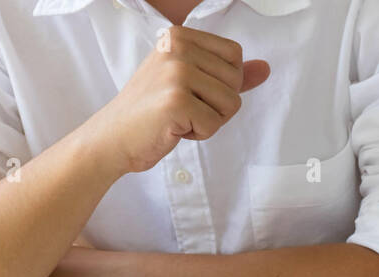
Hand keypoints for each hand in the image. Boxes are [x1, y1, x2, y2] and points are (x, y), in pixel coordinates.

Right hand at [90, 25, 269, 174]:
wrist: (113, 138)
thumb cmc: (151, 112)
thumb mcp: (189, 83)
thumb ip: (227, 74)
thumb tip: (265, 68)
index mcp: (180, 36)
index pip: (235, 56)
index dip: (222, 83)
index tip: (191, 91)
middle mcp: (178, 47)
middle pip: (236, 81)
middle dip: (217, 104)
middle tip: (183, 108)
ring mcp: (177, 72)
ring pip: (231, 104)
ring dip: (210, 120)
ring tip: (179, 118)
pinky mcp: (176, 101)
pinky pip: (214, 124)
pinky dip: (198, 134)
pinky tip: (173, 128)